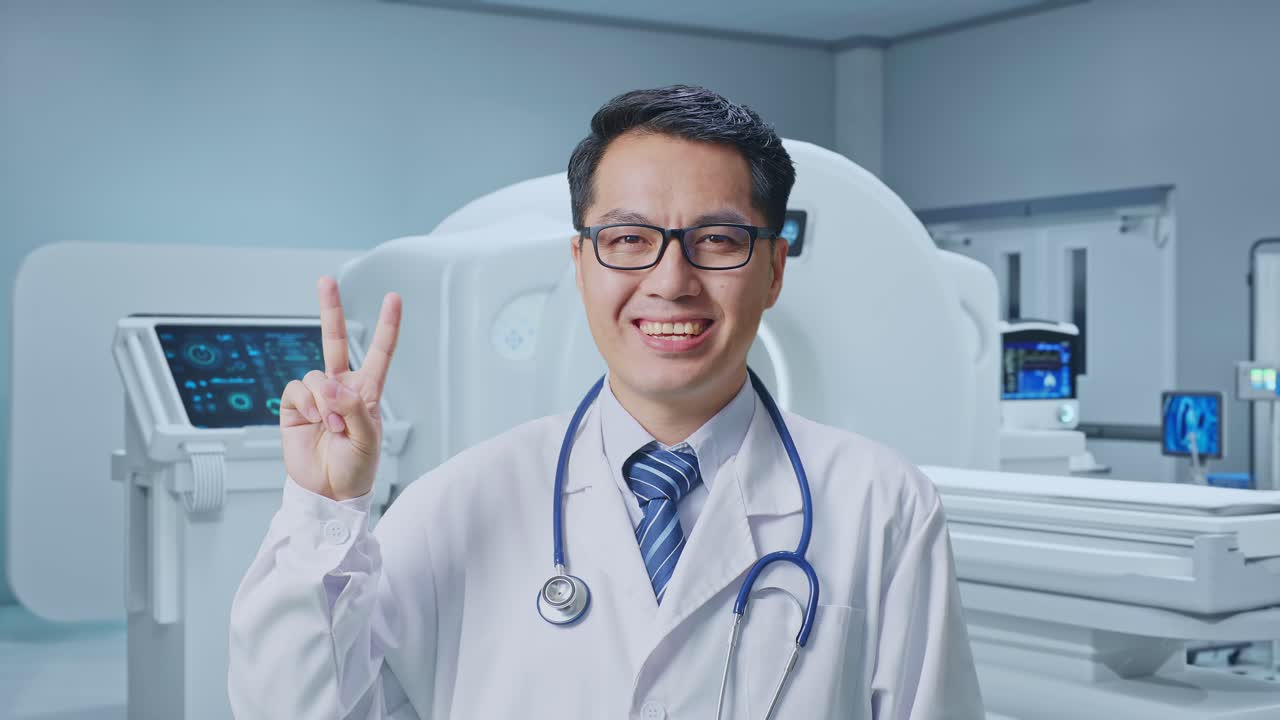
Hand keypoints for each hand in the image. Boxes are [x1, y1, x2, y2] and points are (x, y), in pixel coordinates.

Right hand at [279, 276, 401, 500]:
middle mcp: (341, 388)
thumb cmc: (356, 468)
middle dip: (330, 309)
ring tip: (333, 427)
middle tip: (326, 280)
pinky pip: (297, 390)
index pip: (379, 353)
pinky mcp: (295, 407)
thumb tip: (328, 383)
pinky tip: (317, 422)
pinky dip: (308, 404)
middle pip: (334, 341)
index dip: (387, 326)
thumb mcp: (367, 440)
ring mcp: (316, 396)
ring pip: (315, 376)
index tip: (393, 298)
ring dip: (326, 401)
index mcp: (367, 392)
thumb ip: (351, 408)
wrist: (329, 492)